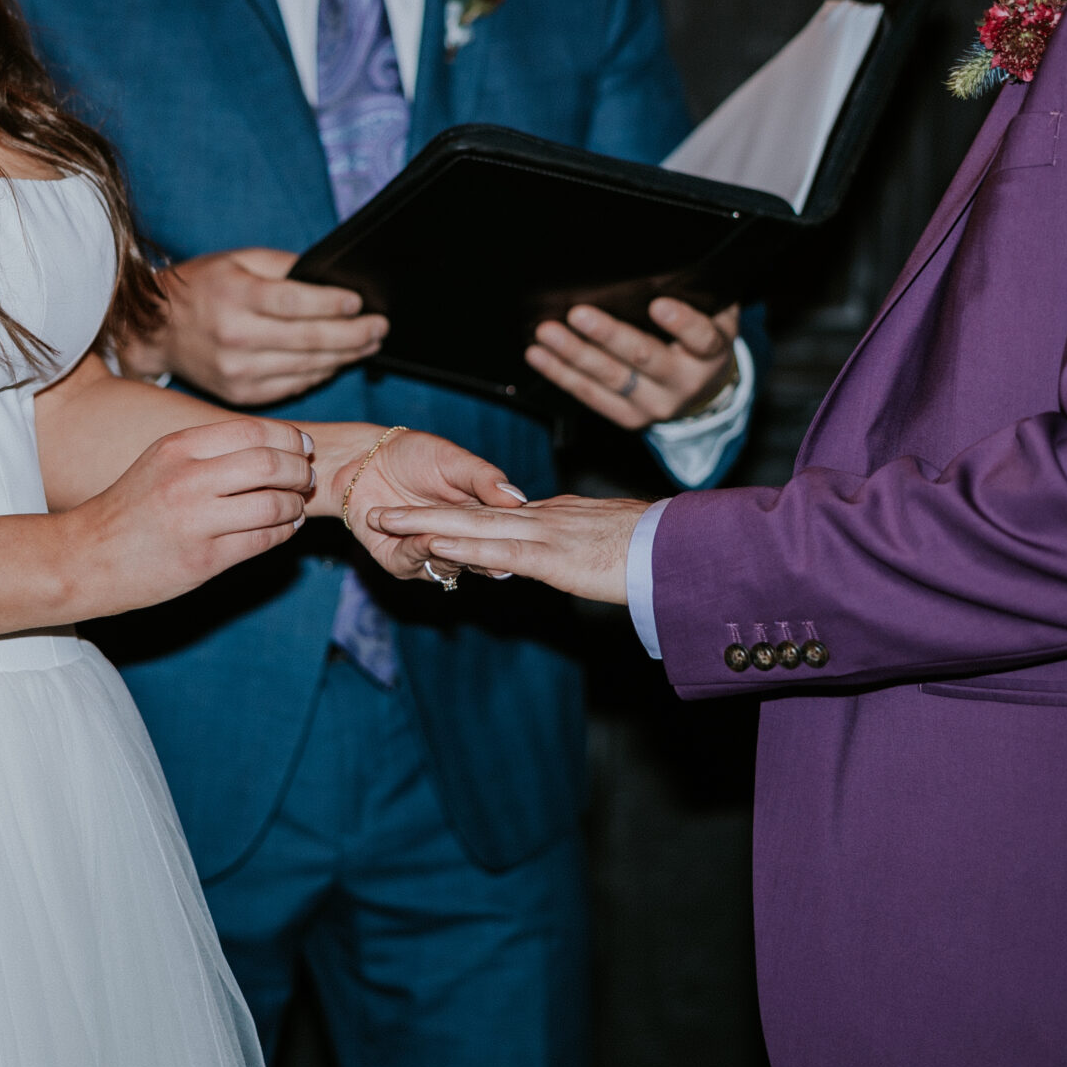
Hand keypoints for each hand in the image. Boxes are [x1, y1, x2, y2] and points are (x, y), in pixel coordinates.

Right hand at [66, 418, 315, 613]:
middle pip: (270, 464)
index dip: (289, 439)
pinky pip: (262, 540)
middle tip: (306, 479)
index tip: (303, 448)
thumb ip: (210, 450)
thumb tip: (272, 444)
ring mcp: (196, 521)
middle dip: (299, 471)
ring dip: (295, 505)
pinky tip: (283, 528)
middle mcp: (188, 479)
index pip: (253, 431)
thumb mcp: (163, 461)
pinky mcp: (203, 559)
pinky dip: (283, 532)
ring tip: (295, 506)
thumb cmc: (132, 508)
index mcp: (179, 447)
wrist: (87, 557)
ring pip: (273, 504)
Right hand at [123, 248, 386, 406]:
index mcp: (235, 298)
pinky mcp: (242, 394)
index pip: (294, 304)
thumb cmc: (203, 287)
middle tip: (380, 327)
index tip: (360, 302)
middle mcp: (236, 338)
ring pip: (307, 367)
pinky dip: (320, 373)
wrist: (156, 329)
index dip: (332, 304)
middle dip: (353, 335)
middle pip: (309, 341)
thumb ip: (284, 267)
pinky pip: (294, 385)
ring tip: (370, 343)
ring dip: (345, 357)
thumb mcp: (239, 260)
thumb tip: (331, 280)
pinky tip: (337, 361)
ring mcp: (238, 372)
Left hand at [328, 428, 526, 583]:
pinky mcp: (400, 561)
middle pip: (477, 558)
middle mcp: (458, 541)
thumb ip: (484, 479)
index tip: (519, 543)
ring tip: (439, 536)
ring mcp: (429, 554)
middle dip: (480, 555)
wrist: (366, 458)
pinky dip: (417, 551)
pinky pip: (413, 564)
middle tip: (487, 552)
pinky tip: (418, 536)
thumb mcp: (455, 460)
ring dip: (444, 551)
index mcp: (480, 518)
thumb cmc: (414, 454)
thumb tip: (518, 499)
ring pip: (446, 565)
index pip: (501, 537)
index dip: (510, 541)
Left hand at [368, 495, 647, 606]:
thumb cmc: (660, 550)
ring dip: (426, 524)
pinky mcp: (553, 556)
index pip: (498, 516)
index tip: (425, 519)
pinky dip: (465, 545)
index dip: (457, 515)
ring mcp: (546, 535)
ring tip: (385, 520)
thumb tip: (571, 554)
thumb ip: (585, 545)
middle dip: (423, 512)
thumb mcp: (613, 544)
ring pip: (474, 525)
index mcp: (558, 517)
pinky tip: (436, 544)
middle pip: (472, 513)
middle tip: (382, 510)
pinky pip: (500, 548)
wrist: (684, 548)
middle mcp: (544, 519)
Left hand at [528, 300, 739, 430]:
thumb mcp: (714, 317)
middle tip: (578, 314)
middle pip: (644, 358)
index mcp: (711, 353)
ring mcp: (655, 404)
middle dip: (608, 335)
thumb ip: (698, 296)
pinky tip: (539, 356)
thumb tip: (664, 263)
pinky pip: (591, 395)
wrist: (704, 394)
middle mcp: (684, 382)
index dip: (682, 323)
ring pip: (610, 378)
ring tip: (547, 333)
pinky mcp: (630, 418)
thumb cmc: (702, 341)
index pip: (701, 338)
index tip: (658, 305)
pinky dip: (561, 374)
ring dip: (574, 354)